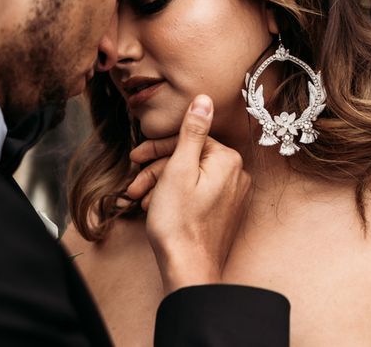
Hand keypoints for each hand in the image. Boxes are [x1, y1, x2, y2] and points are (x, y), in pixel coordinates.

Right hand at [127, 94, 251, 293]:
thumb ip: (192, 131)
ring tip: (140, 200)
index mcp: (228, 160)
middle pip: (188, 159)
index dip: (157, 149)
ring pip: (189, 177)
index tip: (135, 158)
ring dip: (160, 185)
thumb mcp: (178, 169)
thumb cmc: (179, 223)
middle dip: (157, 170)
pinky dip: (173, 197)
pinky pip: (196, 194)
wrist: (187, 272)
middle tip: (134, 183)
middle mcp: (236, 176)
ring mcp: (231, 196)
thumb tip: (204, 98)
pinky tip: (154, 207)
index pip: (188, 139)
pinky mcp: (223, 213)